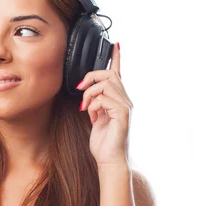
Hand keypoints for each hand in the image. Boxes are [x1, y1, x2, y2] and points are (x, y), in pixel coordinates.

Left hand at [76, 43, 132, 167]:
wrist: (109, 160)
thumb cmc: (103, 143)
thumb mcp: (96, 119)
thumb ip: (95, 104)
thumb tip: (88, 95)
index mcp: (118, 100)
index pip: (118, 74)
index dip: (116, 58)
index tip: (115, 44)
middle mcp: (125, 100)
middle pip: (109, 74)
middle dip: (91, 78)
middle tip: (80, 89)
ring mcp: (126, 106)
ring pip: (106, 84)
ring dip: (90, 94)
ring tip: (85, 107)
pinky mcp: (123, 114)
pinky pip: (105, 98)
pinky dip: (94, 105)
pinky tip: (91, 115)